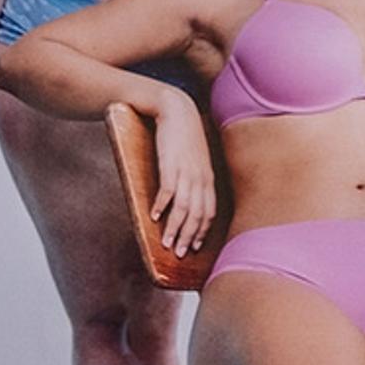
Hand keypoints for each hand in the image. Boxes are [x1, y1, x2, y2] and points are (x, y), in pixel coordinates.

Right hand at [148, 91, 218, 258]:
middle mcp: (201, 178)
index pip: (209, 212)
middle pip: (197, 215)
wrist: (176, 110)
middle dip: (190, 237)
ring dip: (175, 229)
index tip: (195, 248)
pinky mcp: (171, 164)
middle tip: (180, 254)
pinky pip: (168, 190)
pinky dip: (162, 206)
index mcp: (208, 178)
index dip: (202, 232)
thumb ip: (193, 178)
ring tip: (167, 244)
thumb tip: (186, 196)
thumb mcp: (194, 159)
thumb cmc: (182, 136)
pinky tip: (154, 218)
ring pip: (184, 207)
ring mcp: (187, 171)